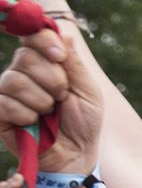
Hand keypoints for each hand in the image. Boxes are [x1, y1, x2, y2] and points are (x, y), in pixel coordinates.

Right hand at [0, 25, 101, 172]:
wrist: (76, 154)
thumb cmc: (83, 122)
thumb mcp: (87, 91)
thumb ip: (74, 63)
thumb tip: (64, 34)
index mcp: (44, 63)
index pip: (32, 36)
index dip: (43, 41)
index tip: (59, 56)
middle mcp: (21, 73)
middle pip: (25, 57)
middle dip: (53, 80)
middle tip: (62, 98)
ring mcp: (6, 91)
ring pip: (15, 80)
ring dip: (41, 100)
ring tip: (49, 113)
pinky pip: (5, 103)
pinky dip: (27, 116)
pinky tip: (34, 124)